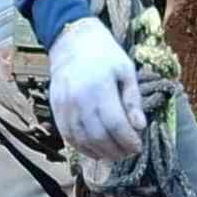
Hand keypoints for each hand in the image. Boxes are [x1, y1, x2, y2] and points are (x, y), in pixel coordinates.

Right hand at [43, 16, 147, 163]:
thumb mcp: (126, 71)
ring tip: (114, 154)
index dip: (128, 141)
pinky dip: (83, 148)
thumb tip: (140, 127)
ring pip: (83, 140)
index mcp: (100, 87)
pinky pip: (69, 136)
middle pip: (99, 136)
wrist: (72, 42)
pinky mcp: (56, 110)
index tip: (138, 147)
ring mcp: (65, 106)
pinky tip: (96, 151)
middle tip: (128, 153)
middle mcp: (79, 99)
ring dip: (101, 152)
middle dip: (116, 150)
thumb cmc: (104, 55)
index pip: (116, 124)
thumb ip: (132, 100)